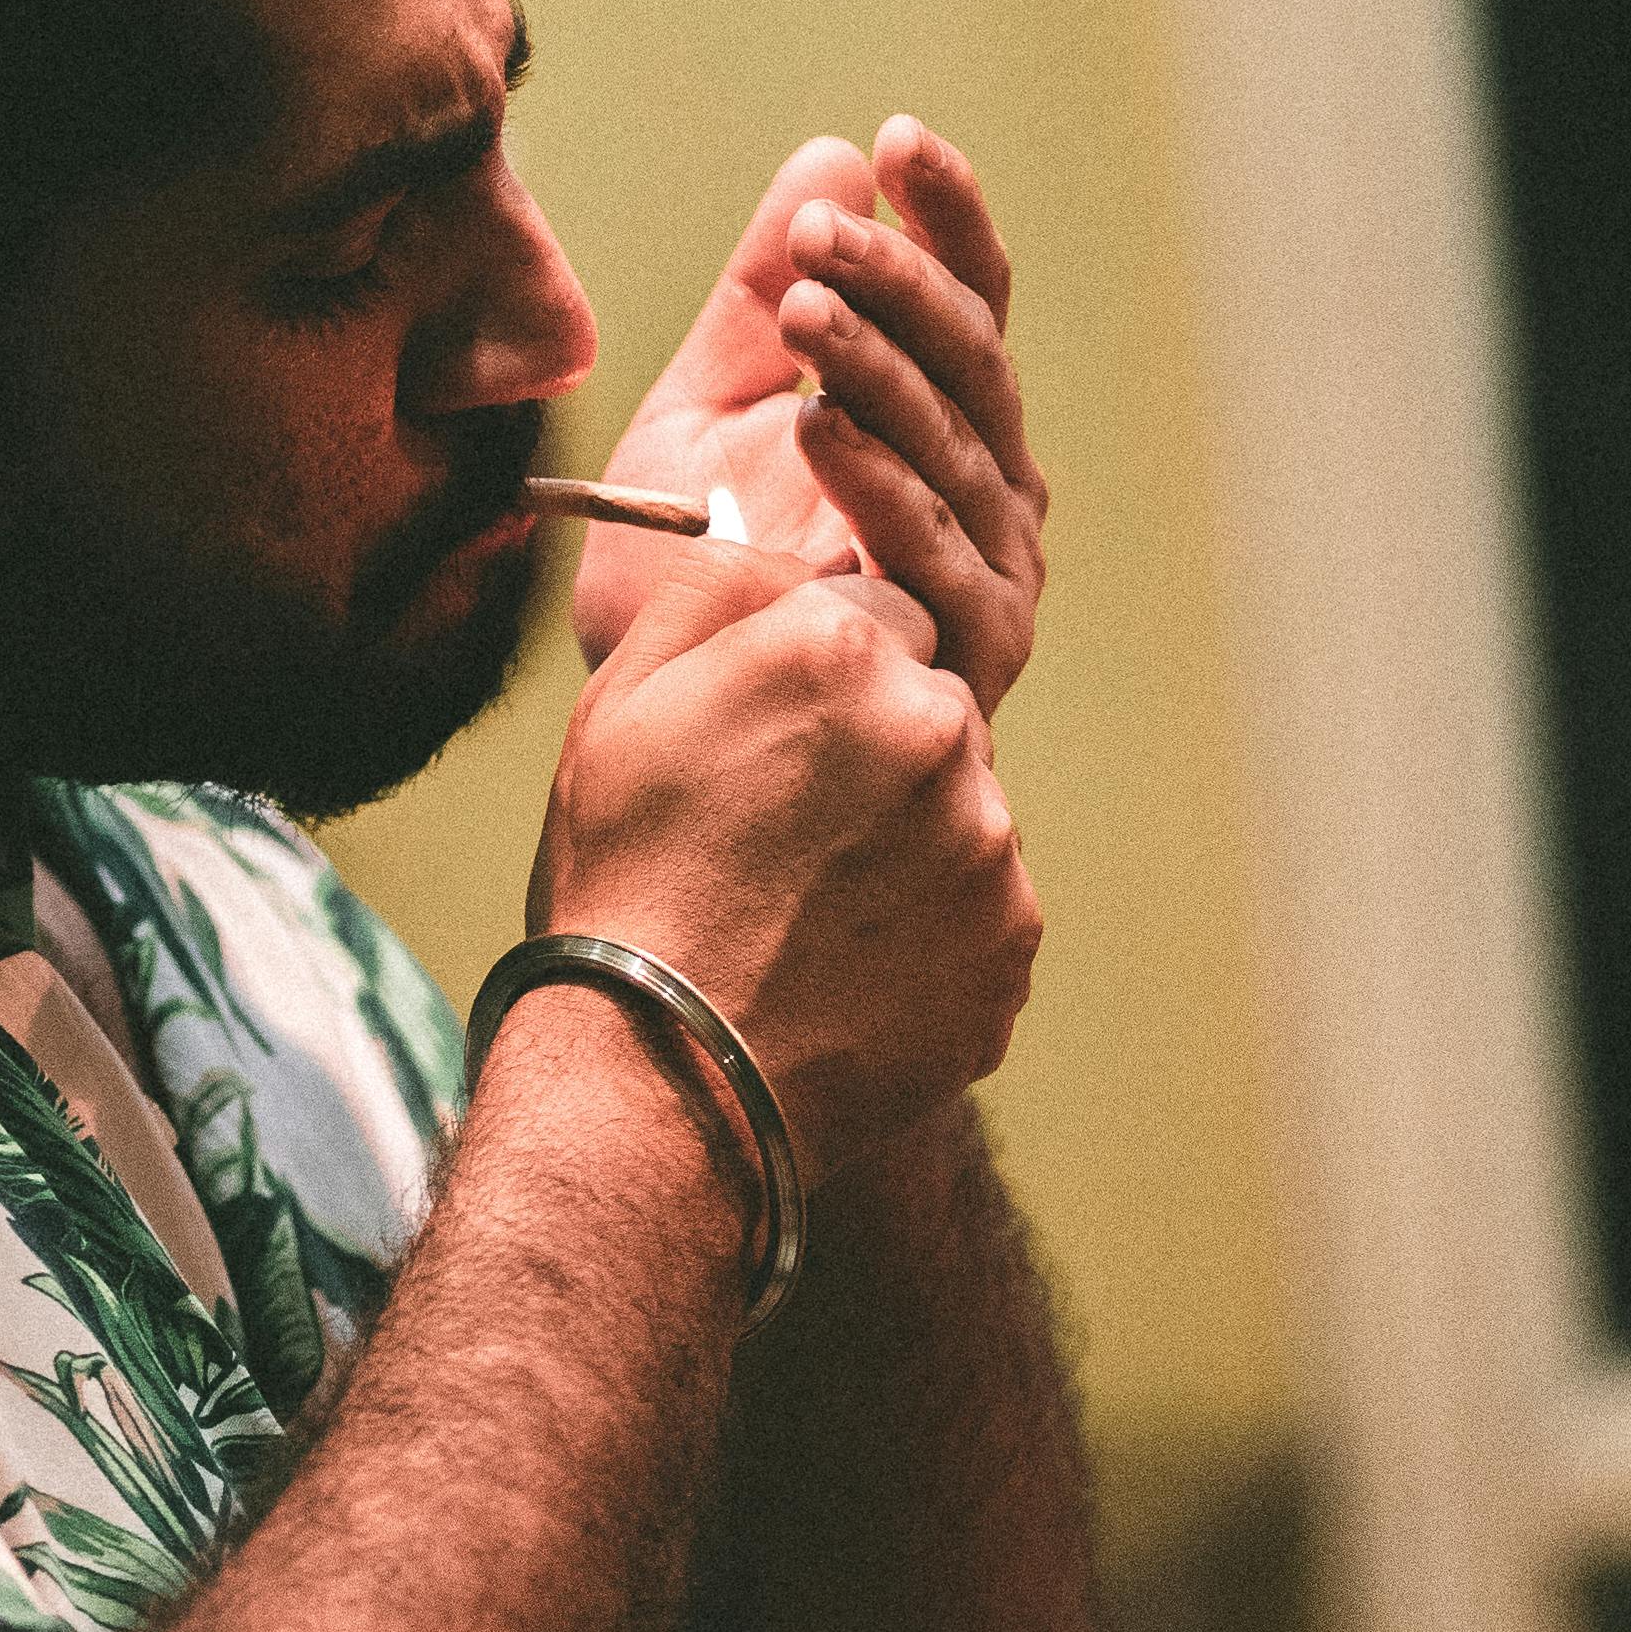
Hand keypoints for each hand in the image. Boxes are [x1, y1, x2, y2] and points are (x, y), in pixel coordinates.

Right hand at [537, 543, 1040, 1174]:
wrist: (660, 1084)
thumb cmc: (623, 882)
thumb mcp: (619, 700)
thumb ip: (716, 586)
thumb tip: (789, 546)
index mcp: (842, 650)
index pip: (878, 609)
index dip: (816, 674)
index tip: (768, 738)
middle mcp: (939, 732)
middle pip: (929, 705)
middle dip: (872, 750)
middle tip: (779, 834)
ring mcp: (988, 847)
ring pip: (958, 809)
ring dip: (903, 841)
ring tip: (803, 911)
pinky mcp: (1010, 946)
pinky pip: (977, 909)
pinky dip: (924, 932)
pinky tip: (842, 967)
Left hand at [576, 116, 1047, 720]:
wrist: (677, 735)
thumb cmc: (698, 582)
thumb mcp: (704, 412)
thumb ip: (759, 300)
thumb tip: (827, 161)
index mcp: (941, 422)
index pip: (969, 300)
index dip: (948, 220)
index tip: (899, 144)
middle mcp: (989, 485)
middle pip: (973, 359)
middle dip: (901, 283)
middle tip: (819, 233)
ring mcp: (992, 565)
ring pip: (958, 441)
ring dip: (884, 366)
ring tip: (805, 310)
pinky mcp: (971, 646)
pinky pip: (930, 546)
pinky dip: (876, 479)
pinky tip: (815, 425)